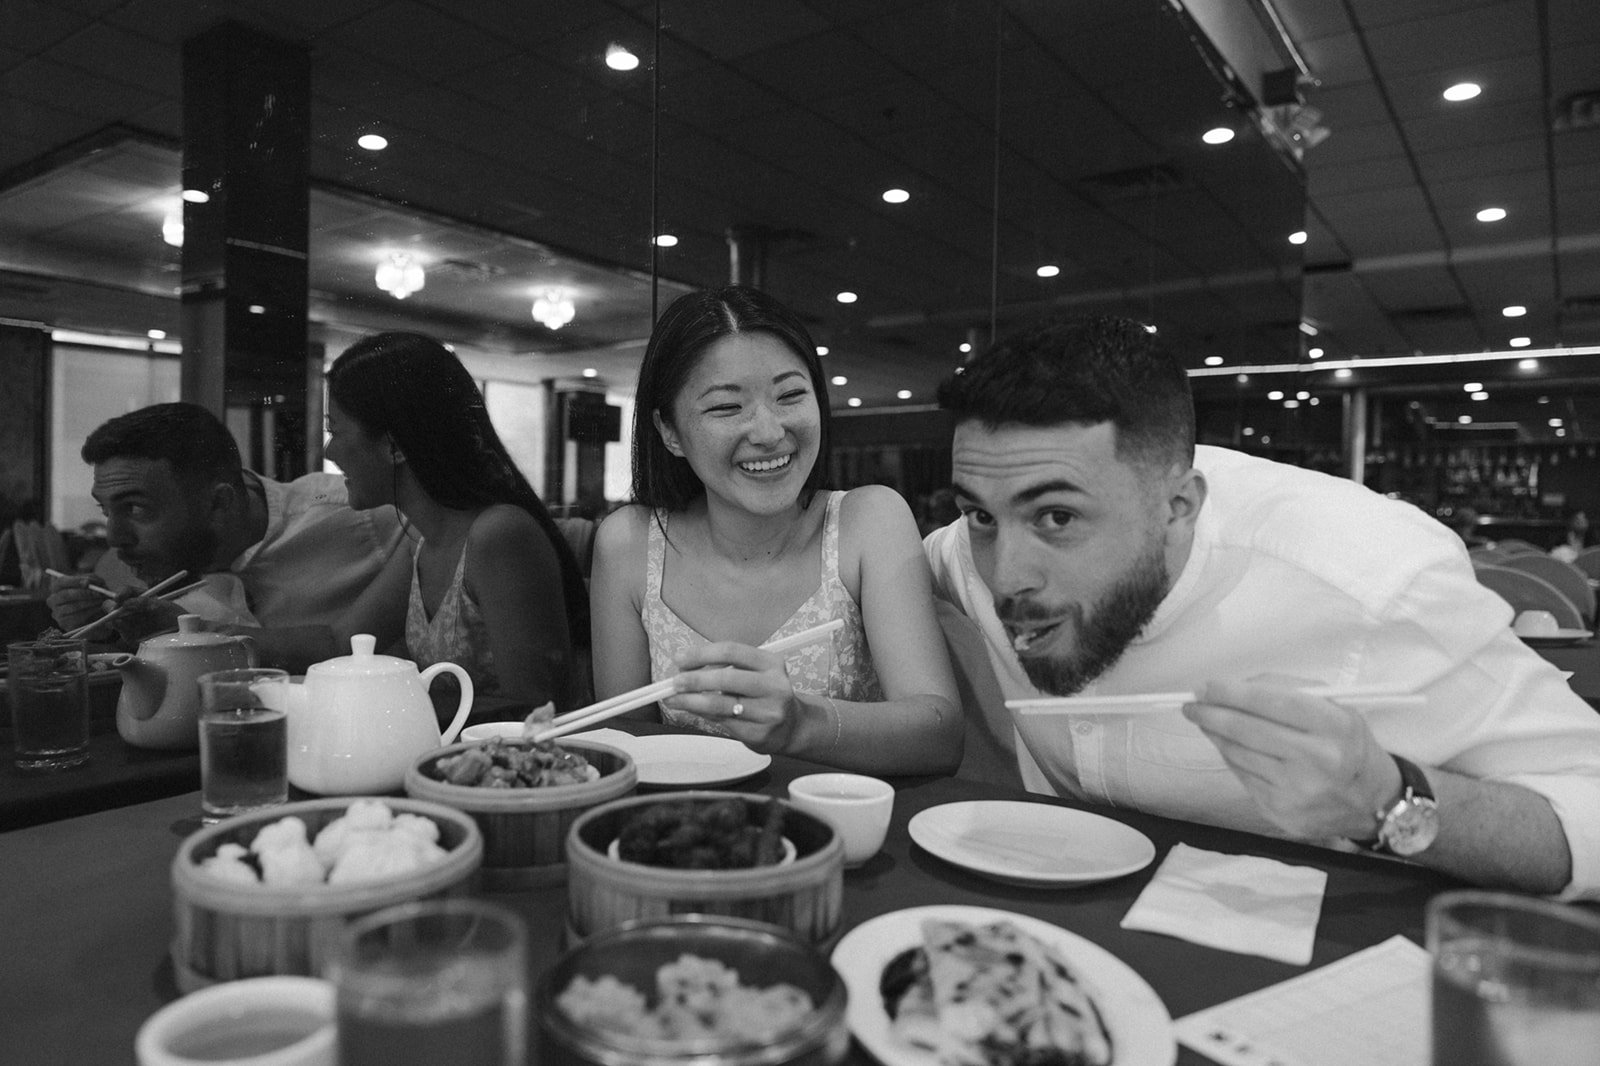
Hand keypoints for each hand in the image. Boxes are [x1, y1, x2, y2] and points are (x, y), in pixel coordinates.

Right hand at [45, 575, 113, 632]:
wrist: (95, 616)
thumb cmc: (92, 596)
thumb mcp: (94, 585)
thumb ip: (94, 581)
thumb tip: (93, 582)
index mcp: (58, 587)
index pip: (60, 582)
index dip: (74, 581)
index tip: (87, 582)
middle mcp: (53, 600)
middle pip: (65, 595)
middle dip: (83, 593)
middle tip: (98, 593)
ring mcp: (57, 612)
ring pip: (72, 606)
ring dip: (89, 603)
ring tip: (101, 600)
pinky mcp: (64, 623)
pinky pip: (77, 617)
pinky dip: (90, 612)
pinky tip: (98, 608)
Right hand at [105, 594, 186, 643]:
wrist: (184, 635)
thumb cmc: (176, 616)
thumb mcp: (163, 606)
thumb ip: (144, 603)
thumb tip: (125, 603)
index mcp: (142, 598)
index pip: (127, 592)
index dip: (122, 593)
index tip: (119, 597)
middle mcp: (133, 609)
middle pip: (115, 605)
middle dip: (111, 607)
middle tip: (113, 611)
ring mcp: (131, 622)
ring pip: (114, 619)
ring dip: (113, 619)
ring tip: (118, 621)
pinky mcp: (130, 635)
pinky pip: (121, 631)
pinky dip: (120, 629)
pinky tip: (123, 629)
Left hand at [660, 640, 803, 752]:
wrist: (793, 727)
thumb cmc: (765, 695)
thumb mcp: (755, 674)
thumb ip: (726, 667)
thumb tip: (685, 668)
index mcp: (772, 664)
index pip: (731, 652)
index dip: (702, 654)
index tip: (680, 659)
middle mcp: (774, 686)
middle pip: (725, 678)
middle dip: (694, 680)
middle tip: (674, 682)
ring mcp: (769, 712)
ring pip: (720, 704)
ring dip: (691, 701)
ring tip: (673, 699)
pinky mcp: (760, 734)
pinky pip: (723, 722)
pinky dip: (703, 715)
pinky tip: (693, 711)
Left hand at [1183, 679, 1401, 839]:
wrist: (1371, 801)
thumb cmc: (1347, 744)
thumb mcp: (1335, 707)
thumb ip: (1288, 690)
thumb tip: (1233, 686)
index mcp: (1334, 726)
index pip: (1272, 702)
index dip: (1232, 692)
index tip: (1206, 685)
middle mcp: (1318, 760)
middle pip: (1247, 730)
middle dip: (1211, 713)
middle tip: (1191, 703)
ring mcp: (1297, 790)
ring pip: (1238, 754)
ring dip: (1215, 734)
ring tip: (1206, 720)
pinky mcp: (1281, 811)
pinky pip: (1242, 776)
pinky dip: (1231, 757)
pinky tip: (1227, 745)